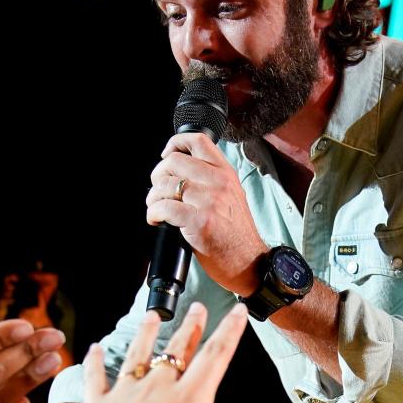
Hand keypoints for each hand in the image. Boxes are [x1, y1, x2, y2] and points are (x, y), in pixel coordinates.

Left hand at [70, 302, 293, 402]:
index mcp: (191, 398)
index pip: (217, 354)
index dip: (230, 330)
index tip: (238, 310)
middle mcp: (159, 386)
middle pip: (178, 347)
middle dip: (191, 325)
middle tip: (197, 307)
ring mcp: (126, 391)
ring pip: (138, 352)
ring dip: (146, 332)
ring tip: (152, 315)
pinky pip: (96, 375)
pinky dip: (96, 360)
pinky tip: (95, 347)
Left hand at [146, 132, 268, 295]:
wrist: (250, 261)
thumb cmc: (237, 234)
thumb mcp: (232, 195)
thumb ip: (212, 180)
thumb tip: (180, 172)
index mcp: (225, 173)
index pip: (198, 141)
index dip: (175, 144)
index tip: (166, 156)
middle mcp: (218, 182)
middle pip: (174, 162)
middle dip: (157, 175)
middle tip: (158, 191)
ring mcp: (209, 201)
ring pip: (165, 185)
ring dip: (153, 198)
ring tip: (156, 208)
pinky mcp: (199, 222)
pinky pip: (164, 208)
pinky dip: (153, 213)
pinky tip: (156, 220)